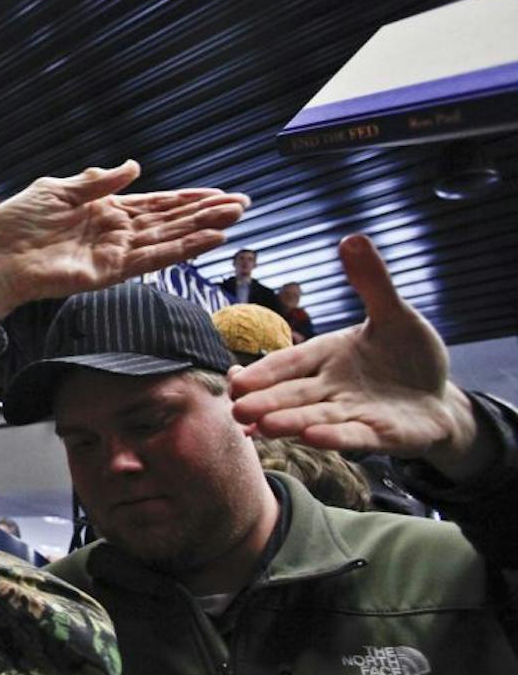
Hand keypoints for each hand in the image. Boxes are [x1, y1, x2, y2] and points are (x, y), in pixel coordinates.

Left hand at [0, 161, 247, 321]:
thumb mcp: (56, 190)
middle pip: (170, 221)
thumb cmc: (15, 224)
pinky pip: (150, 260)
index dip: (186, 198)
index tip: (219, 192)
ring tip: (233, 219)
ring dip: (200, 229)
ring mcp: (113, 254)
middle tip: (242, 203)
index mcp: (104, 211)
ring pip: (167, 240)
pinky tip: (205, 241)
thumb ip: (97, 182)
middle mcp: (114, 233)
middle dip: (205, 212)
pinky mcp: (107, 273)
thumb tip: (134, 167)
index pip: (155, 203)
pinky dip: (179, 250)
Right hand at [229, 234, 491, 479]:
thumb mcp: (395, 314)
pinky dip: (336, 437)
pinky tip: (315, 437)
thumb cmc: (409, 356)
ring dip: (291, 423)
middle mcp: (331, 388)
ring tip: (264, 426)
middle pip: (293, 395)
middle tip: (236, 409)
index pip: (289, 363)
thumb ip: (372, 282)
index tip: (238, 380)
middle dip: (266, 403)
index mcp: (326, 356)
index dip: (264, 372)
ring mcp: (353, 414)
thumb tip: (352, 237)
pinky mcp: (381, 436)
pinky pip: (355, 436)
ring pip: (315, 418)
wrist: (437, 400)